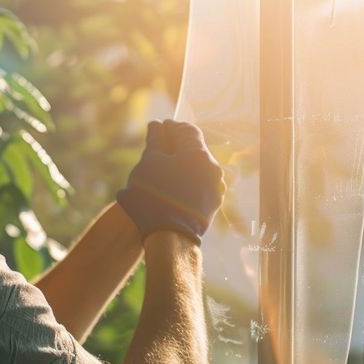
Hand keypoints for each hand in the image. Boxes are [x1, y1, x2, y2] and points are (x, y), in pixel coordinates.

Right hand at [116, 120, 225, 244]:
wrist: (169, 238)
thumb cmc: (153, 197)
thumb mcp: (147, 164)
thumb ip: (154, 141)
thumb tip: (157, 125)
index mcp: (198, 154)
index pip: (187, 130)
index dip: (171, 127)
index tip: (158, 129)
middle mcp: (213, 168)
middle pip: (194, 150)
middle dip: (176, 148)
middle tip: (158, 150)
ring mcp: (216, 189)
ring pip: (197, 170)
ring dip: (181, 167)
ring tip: (161, 174)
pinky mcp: (212, 206)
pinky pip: (199, 187)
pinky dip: (186, 184)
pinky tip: (170, 191)